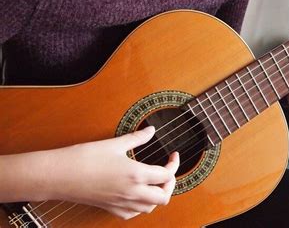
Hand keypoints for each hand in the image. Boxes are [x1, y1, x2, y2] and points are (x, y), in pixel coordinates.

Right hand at [52, 126, 179, 219]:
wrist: (59, 175)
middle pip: (164, 196)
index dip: (174, 164)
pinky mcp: (111, 208)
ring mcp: (122, 203)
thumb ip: (137, 138)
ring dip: (157, 196)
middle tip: (167, 172)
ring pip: (150, 207)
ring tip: (154, 182)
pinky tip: (137, 195)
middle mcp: (132, 192)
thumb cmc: (83, 158)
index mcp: (136, 174)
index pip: (166, 174)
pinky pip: (133, 214)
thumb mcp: (114, 144)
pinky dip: (141, 206)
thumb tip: (151, 130)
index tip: (173, 156)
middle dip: (170, 184)